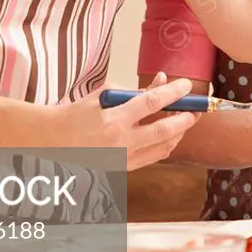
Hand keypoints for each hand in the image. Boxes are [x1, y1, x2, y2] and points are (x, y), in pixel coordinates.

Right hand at [57, 73, 200, 170]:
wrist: (54, 140)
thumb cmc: (78, 113)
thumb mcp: (104, 95)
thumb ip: (134, 90)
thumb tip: (160, 82)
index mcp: (114, 119)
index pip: (152, 102)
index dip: (173, 93)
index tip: (187, 85)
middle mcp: (121, 141)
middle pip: (164, 130)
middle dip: (185, 119)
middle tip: (197, 110)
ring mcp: (123, 158)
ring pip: (163, 148)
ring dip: (178, 133)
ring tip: (186, 121)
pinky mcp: (123, 169)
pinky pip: (153, 157)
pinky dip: (165, 145)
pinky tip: (171, 135)